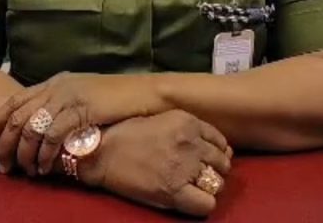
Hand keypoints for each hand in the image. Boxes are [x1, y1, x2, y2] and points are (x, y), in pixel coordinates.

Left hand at [0, 72, 162, 175]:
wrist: (145, 93)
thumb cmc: (117, 98)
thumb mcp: (83, 96)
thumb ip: (61, 105)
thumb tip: (41, 127)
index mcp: (54, 82)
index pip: (15, 100)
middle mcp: (57, 86)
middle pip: (17, 115)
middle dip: (5, 144)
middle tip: (3, 166)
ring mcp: (69, 96)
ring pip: (31, 128)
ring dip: (25, 154)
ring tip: (26, 171)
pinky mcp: (81, 109)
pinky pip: (53, 135)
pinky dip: (45, 154)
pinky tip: (46, 167)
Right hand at [85, 110, 233, 217]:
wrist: (100, 151)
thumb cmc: (126, 133)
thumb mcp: (162, 119)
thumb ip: (189, 129)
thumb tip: (218, 147)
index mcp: (188, 122)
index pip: (220, 141)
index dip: (215, 152)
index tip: (204, 159)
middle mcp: (191, 142)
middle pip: (222, 163)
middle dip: (213, 169)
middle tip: (196, 174)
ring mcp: (184, 167)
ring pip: (217, 183)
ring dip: (208, 186)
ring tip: (191, 186)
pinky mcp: (174, 190)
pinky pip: (206, 203)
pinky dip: (202, 203)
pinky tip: (189, 199)